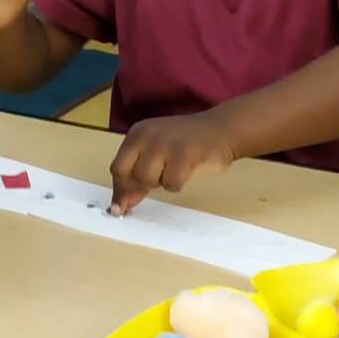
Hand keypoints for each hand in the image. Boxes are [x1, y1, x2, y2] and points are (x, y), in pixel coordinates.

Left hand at [109, 112, 235, 213]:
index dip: (121, 188)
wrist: (221, 130)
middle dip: (140, 186)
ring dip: (160, 183)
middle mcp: (147, 136)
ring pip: (148, 180)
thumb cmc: (186, 145)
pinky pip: (171, 183)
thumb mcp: (156, 155)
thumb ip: (136, 178)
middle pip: (129, 176)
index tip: (125, 204)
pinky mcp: (184, 154)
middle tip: (157, 181)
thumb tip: (119, 207)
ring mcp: (166, 144)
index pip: (117, 168)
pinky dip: (177, 184)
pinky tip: (187, 170)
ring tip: (173, 171)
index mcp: (137, 135)